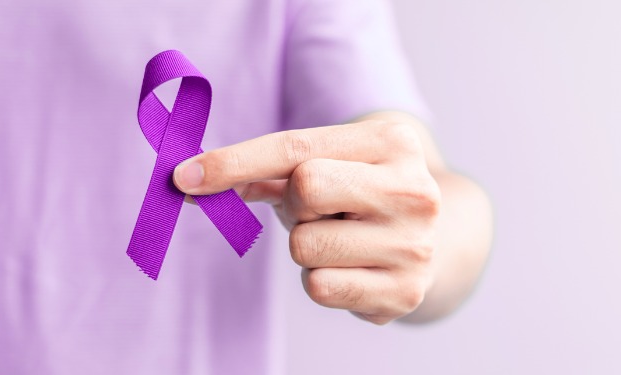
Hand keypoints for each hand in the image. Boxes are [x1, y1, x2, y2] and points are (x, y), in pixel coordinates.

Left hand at [173, 120, 441, 323]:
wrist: (437, 242)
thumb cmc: (363, 196)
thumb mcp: (328, 166)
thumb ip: (265, 170)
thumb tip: (192, 180)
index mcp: (393, 143)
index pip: (296, 147)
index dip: (233, 161)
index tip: (183, 177)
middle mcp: (414, 190)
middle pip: (304, 188)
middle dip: (294, 203)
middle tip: (318, 210)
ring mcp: (414, 244)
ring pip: (305, 246)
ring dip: (306, 247)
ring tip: (340, 240)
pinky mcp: (405, 292)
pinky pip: (318, 286)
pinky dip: (319, 279)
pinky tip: (350, 269)